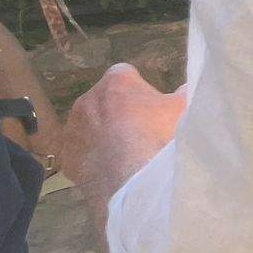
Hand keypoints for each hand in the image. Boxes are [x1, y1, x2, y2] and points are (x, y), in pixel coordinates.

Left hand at [60, 64, 186, 240]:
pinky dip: (92, 157)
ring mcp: (72, 129)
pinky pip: (80, 152)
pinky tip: (110, 168)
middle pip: (103, 99)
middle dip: (117, 110)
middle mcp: (87, 100)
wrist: (135, 179)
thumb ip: (182, 95)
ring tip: (123, 152)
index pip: (123, 73)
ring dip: (101, 133)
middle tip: (139, 129)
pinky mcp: (66, 156)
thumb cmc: (160, 135)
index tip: (149, 104)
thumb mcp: (183, 108)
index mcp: (116, 82)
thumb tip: (185, 89)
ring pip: (87, 125)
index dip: (137, 88)